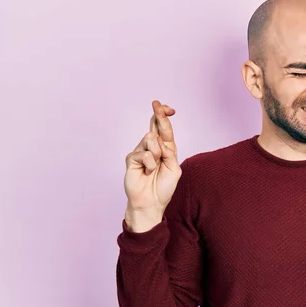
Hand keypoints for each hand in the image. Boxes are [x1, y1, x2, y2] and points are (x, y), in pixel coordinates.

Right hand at [123, 100, 181, 230]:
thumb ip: (169, 152)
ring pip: (150, 139)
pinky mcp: (132, 159)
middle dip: (158, 114)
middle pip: (154, 126)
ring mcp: (141, 152)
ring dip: (157, 153)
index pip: (164, 129)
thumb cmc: (163, 187)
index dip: (165, 117)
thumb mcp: (174, 168)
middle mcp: (152, 148)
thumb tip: (157, 139)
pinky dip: (150, 164)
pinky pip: (144, 154)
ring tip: (155, 168)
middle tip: (157, 103)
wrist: (151, 202)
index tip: (168, 108)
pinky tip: (147, 173)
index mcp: (164, 149)